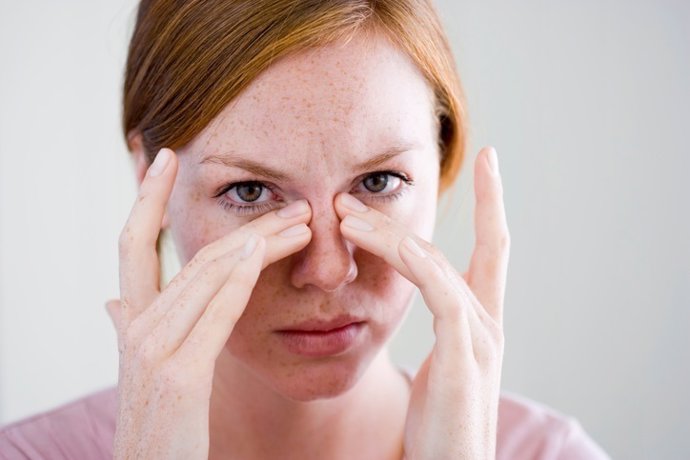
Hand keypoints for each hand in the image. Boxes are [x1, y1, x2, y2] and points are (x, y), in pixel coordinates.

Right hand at [106, 148, 311, 458]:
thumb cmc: (156, 426)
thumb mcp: (139, 372)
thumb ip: (128, 328)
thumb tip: (111, 300)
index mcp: (131, 323)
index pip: (132, 245)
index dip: (146, 198)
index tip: (166, 157)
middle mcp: (137, 328)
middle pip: (191, 254)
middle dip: (241, 221)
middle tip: (282, 196)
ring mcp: (154, 350)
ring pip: (209, 274)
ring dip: (259, 241)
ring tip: (299, 220)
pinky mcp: (179, 375)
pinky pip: (216, 312)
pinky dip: (240, 278)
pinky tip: (264, 251)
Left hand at [335, 146, 508, 458]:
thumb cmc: (436, 433)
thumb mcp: (436, 374)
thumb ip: (434, 338)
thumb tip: (407, 310)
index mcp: (480, 327)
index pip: (495, 254)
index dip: (496, 208)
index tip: (492, 167)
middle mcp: (489, 325)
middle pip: (490, 245)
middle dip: (484, 199)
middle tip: (473, 158)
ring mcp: (481, 338)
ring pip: (436, 261)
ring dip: (389, 230)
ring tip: (348, 211)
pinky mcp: (464, 354)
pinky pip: (435, 288)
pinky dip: (401, 256)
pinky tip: (368, 238)